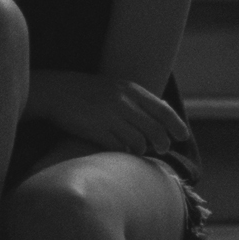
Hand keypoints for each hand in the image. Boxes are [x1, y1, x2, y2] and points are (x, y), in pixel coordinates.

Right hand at [33, 72, 188, 156]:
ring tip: (137, 150)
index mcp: (130, 89)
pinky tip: (120, 150)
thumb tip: (162, 115)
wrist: (56, 91)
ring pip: (139, 141)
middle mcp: (123, 102)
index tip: (182, 136)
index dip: (176, 125)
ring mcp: (110, 116)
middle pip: (155, 130)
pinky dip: (123, 152)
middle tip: (162, 149)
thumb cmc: (88, 91)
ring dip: (141, 150)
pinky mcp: (96, 130)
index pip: (163, 110)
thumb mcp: (115, 87)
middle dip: (162, 143)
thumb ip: (137, 99)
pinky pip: (119, 147)